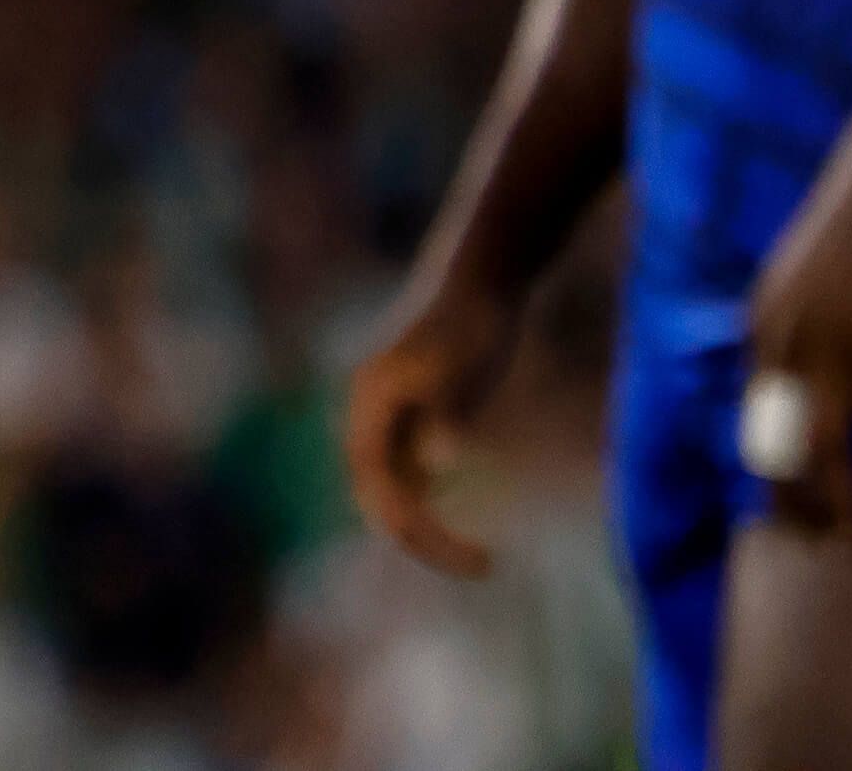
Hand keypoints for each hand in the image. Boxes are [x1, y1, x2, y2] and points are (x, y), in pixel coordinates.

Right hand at [342, 271, 521, 577]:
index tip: (470, 558)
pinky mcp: (412, 419)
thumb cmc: (472, 326)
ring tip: (477, 559)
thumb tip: (437, 464)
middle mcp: (369, 417)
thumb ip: (446, 414)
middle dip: (423, 540)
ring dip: (428, 527)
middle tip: (482, 567)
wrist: (481, 284)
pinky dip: (435, 506)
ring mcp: (389, 419)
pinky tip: (471, 523)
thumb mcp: (463, 371)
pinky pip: (412, 478)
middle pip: (380, 498)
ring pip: (394, 491)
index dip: (419, 532)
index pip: (381, 491)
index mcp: (370, 405)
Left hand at [741, 162, 851, 540]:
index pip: (754, 416)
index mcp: (761, 327)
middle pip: (778, 443)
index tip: (780, 505)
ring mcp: (829, 351)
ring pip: (822, 448)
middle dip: (791, 501)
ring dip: (836, 502)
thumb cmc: (850, 224)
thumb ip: (792, 321)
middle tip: (807, 547)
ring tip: (850, 544)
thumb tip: (794, 358)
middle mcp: (783, 346)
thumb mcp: (799, 277)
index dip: (768, 465)